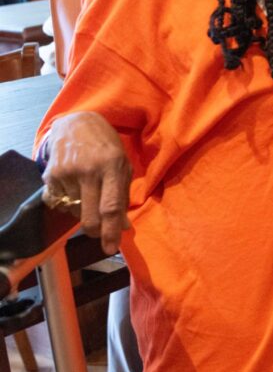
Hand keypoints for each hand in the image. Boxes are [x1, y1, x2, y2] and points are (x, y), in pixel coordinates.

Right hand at [41, 112, 131, 253]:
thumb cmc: (106, 145)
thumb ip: (123, 195)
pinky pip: (59, 204)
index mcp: (111, 166)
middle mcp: (88, 171)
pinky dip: (68, 204)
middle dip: (96, 231)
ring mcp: (66, 173)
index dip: (110, 231)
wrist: (76, 124)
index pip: (111, 207)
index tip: (110, 248)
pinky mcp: (50, 175)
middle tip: (100, 232)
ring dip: (83, 212)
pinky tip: (74, 188)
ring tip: (88, 193)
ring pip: (74, 213)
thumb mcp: (123, 164)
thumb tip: (122, 226)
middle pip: (89, 216)